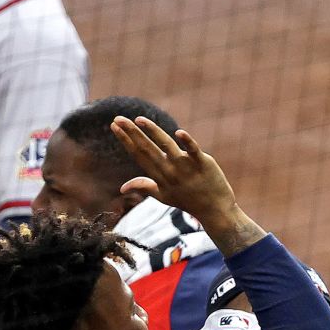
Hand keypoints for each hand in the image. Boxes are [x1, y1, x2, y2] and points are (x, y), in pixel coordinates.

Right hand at [111, 118, 238, 228]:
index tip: (114, 126)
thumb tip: (122, 187)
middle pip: (147, 149)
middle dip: (132, 133)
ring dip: (152, 131)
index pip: (139, 155)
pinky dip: (187, 142)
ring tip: (139, 119)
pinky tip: (178, 132)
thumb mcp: (163, 196)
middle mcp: (170, 171)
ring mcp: (186, 166)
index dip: (126, 140)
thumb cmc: (188, 201)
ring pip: (166, 145)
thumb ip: (144, 186)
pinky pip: (193, 150)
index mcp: (159, 177)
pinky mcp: (203, 162)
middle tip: (118, 118)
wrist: (215, 210)